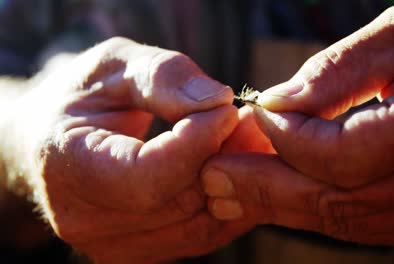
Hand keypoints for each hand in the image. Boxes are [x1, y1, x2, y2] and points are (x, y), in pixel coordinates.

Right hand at [2, 37, 251, 262]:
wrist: (55, 138)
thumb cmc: (85, 96)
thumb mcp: (115, 65)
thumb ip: (162, 76)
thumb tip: (218, 100)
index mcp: (65, 165)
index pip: (148, 176)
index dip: (199, 143)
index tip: (230, 108)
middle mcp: (85, 219)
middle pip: (180, 201)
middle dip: (227, 157)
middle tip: (251, 120)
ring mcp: (112, 244)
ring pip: (199, 224)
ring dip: (236, 180)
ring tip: (246, 138)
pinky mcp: (139, 250)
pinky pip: (200, 234)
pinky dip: (227, 201)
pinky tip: (235, 165)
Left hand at [202, 5, 393, 250]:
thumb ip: (340, 71)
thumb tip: (276, 105)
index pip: (342, 154)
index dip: (289, 138)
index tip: (253, 116)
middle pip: (333, 199)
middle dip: (264, 188)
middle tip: (211, 176)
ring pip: (342, 220)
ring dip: (279, 206)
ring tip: (227, 191)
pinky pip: (359, 226)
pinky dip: (311, 212)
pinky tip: (275, 198)